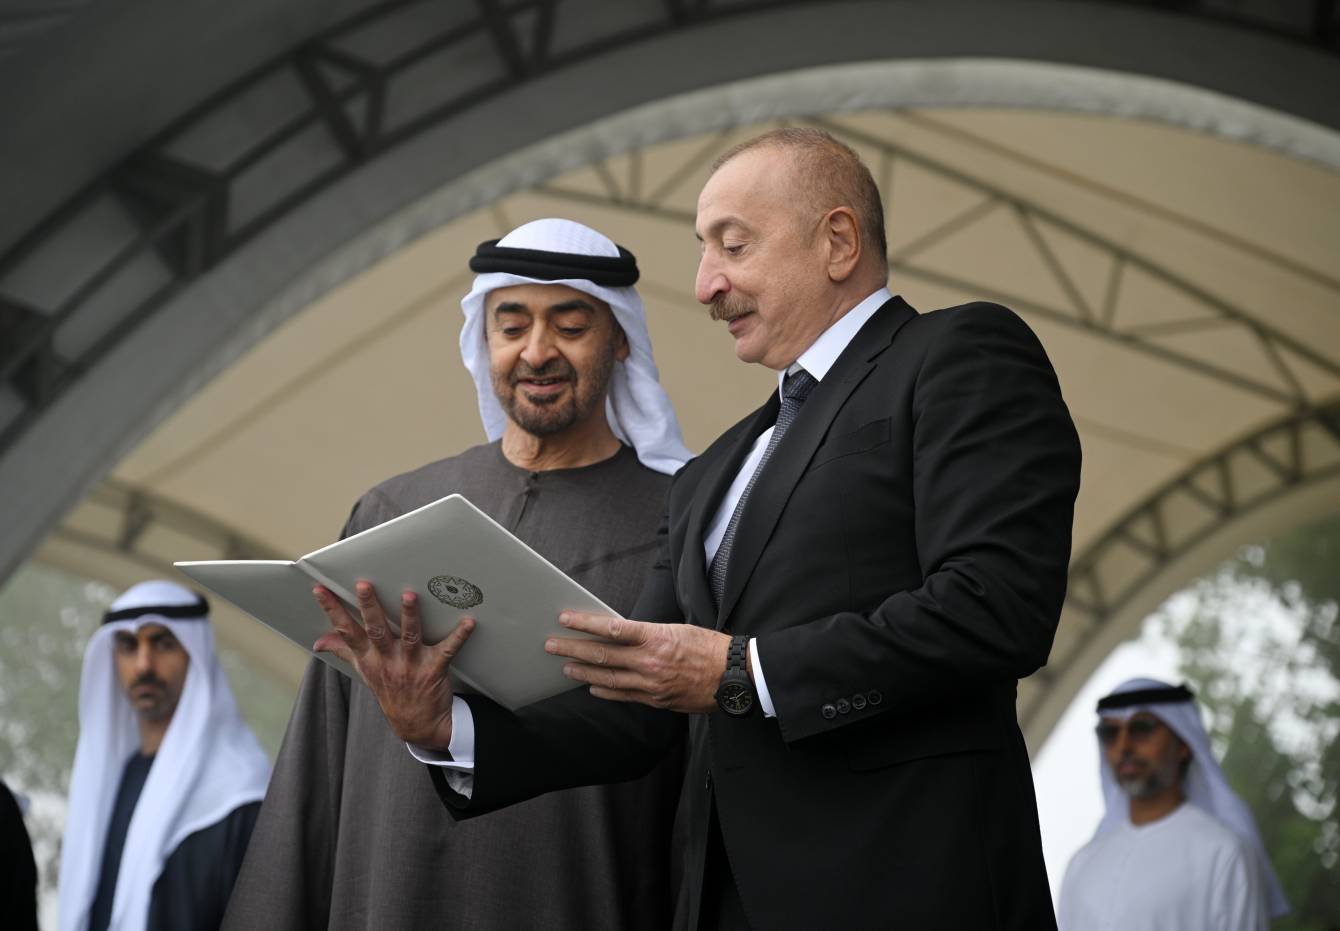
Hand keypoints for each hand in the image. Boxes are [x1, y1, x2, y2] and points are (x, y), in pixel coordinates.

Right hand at [312, 581, 472, 751]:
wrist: (416, 724)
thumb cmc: (390, 689)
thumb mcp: (364, 671)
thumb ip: (344, 651)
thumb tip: (318, 642)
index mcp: (369, 658)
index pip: (346, 631)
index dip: (332, 610)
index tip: (320, 589)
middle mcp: (387, 660)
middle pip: (376, 630)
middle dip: (369, 607)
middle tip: (363, 585)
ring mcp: (410, 665)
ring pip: (409, 636)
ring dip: (409, 616)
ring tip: (409, 595)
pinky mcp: (434, 669)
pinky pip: (447, 650)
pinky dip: (459, 636)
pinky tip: (469, 622)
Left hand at [545, 612, 731, 713]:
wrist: (734, 676)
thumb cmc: (710, 647)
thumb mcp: (679, 629)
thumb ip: (648, 633)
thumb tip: (621, 633)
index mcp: (656, 636)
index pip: (612, 628)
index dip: (585, 623)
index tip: (565, 619)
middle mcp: (650, 661)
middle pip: (602, 654)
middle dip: (573, 648)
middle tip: (551, 645)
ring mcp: (651, 683)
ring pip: (609, 677)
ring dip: (583, 671)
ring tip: (565, 666)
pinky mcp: (656, 700)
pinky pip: (624, 695)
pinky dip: (605, 691)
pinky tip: (592, 686)